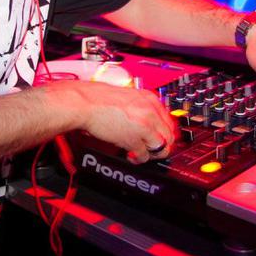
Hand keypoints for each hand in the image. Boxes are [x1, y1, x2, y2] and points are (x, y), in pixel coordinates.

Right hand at [48, 81, 175, 163]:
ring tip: (142, 154)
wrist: (85, 103)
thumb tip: (147, 120)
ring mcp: (144, 126)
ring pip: (160, 147)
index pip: (169, 120)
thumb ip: (140, 107)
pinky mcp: (133, 139)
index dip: (165, 133)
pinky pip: (144, 155)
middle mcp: (150, 111)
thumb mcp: (128, 96)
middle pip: (168, 135)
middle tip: (152, 150)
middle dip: (161, 146)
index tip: (161, 139)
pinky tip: (132, 156)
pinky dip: (139, 159)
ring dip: (152, 154)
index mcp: (150, 98)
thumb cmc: (99, 98)